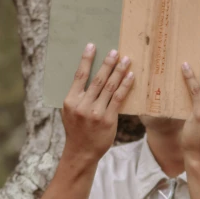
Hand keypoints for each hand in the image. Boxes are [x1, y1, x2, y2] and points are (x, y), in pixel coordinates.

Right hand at [61, 43, 133, 161]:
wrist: (82, 152)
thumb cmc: (77, 130)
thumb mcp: (69, 112)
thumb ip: (76, 96)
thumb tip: (87, 74)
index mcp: (70, 101)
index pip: (79, 76)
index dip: (86, 59)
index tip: (92, 46)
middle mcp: (82, 105)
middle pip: (97, 79)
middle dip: (107, 64)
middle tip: (115, 51)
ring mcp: (96, 113)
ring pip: (109, 87)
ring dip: (118, 72)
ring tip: (125, 60)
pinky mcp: (108, 119)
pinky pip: (118, 98)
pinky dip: (125, 86)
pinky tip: (130, 76)